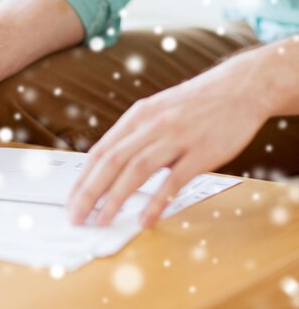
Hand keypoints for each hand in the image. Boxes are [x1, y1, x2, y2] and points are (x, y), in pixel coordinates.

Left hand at [66, 51, 270, 227]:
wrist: (238, 88)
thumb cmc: (192, 105)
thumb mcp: (155, 111)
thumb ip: (133, 136)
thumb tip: (107, 166)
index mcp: (136, 116)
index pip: (100, 151)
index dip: (82, 179)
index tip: (71, 201)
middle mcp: (151, 125)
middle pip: (111, 162)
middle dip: (89, 192)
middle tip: (76, 216)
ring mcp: (176, 137)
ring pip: (136, 170)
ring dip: (114, 198)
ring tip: (101, 220)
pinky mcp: (201, 152)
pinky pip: (174, 180)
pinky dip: (156, 202)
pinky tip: (145, 220)